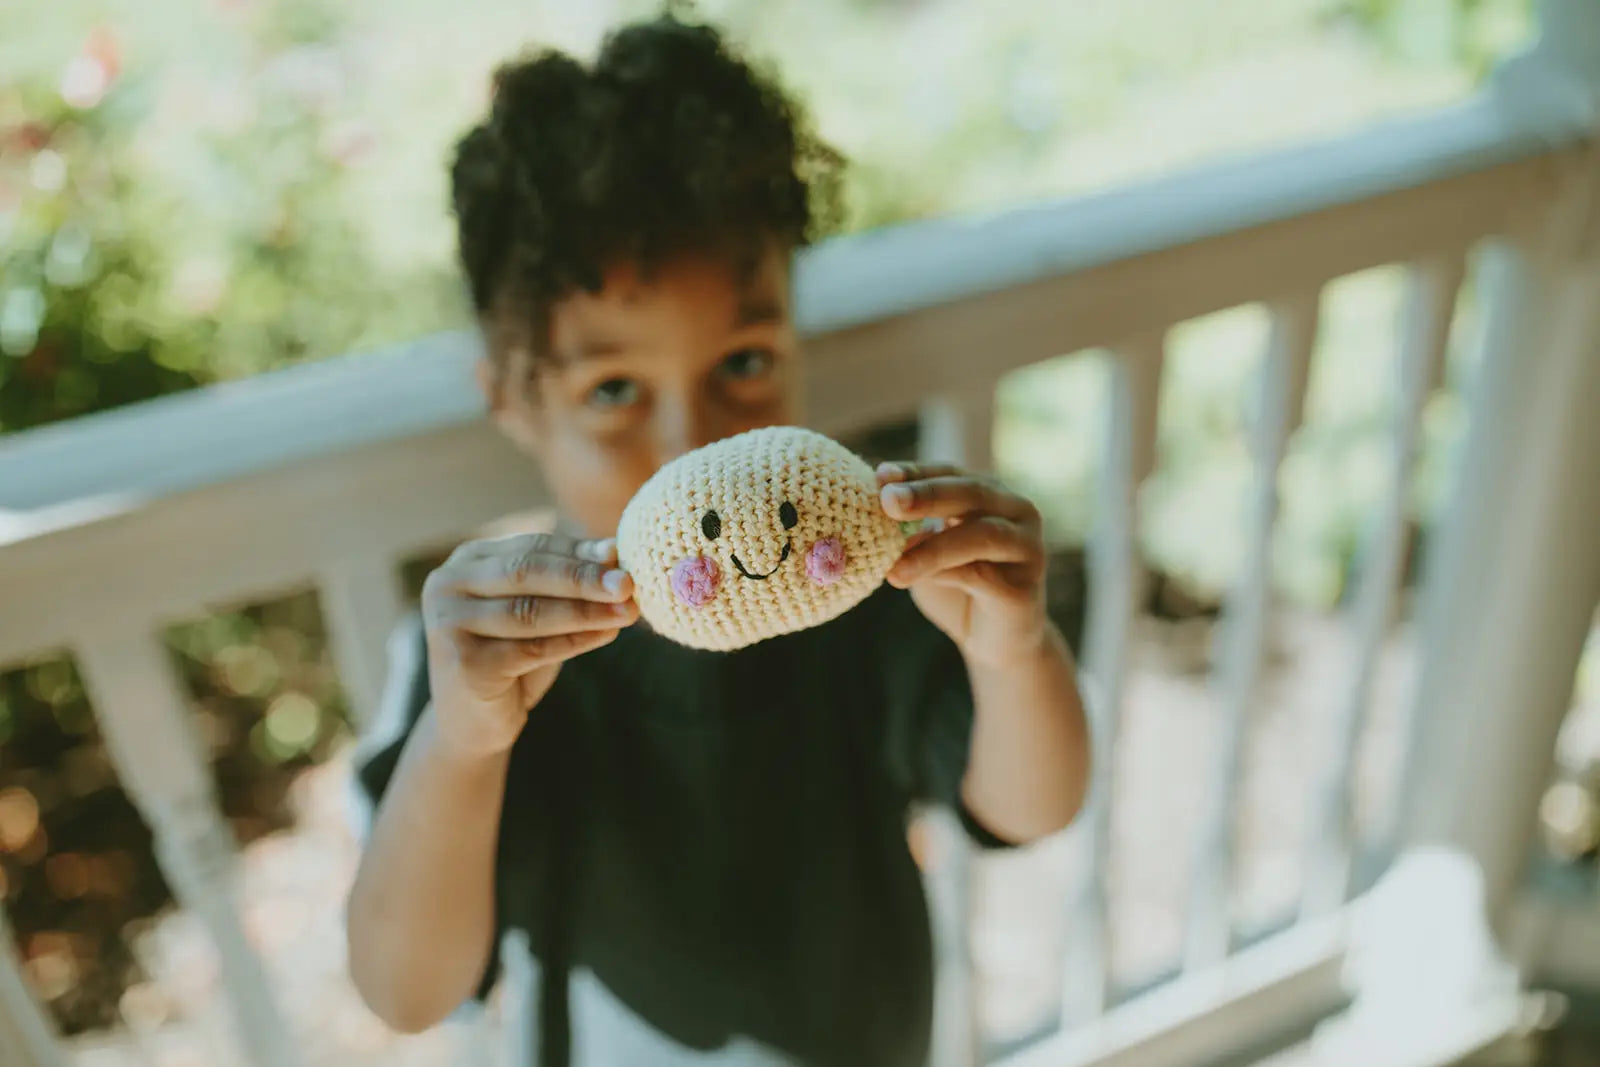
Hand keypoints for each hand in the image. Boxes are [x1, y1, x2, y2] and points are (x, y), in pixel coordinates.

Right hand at [419, 532, 636, 758]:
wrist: (472, 723)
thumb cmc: (511, 657)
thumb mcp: (540, 611)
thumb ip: (568, 581)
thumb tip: (616, 551)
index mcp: (467, 561)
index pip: (531, 547)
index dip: (578, 551)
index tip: (622, 556)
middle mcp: (447, 585)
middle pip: (526, 572)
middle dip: (583, 577)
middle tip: (628, 583)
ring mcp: (449, 624)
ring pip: (529, 611)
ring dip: (585, 610)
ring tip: (627, 611)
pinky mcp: (463, 663)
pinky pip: (530, 649)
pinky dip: (574, 640)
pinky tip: (606, 635)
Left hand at [878, 462, 1048, 668]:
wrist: (993, 643)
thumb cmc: (956, 589)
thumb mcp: (926, 553)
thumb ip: (911, 533)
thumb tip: (878, 512)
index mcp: (990, 495)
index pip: (951, 473)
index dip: (916, 473)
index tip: (880, 475)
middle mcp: (1017, 512)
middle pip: (972, 492)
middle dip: (927, 495)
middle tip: (889, 501)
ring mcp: (1028, 547)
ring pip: (982, 534)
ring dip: (933, 546)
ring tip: (893, 566)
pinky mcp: (1025, 586)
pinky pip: (983, 575)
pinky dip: (943, 575)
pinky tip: (910, 581)